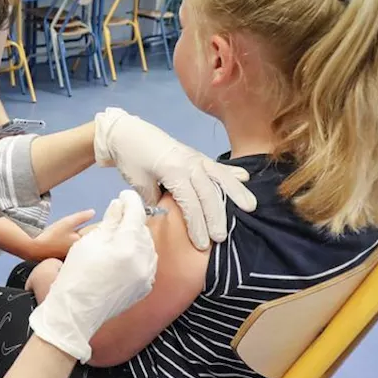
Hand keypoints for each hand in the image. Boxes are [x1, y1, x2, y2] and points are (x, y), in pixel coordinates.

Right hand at [28, 190, 156, 361]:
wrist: (76, 312)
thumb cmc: (76, 274)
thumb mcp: (89, 243)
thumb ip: (110, 222)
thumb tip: (120, 205)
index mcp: (127, 247)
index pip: (136, 214)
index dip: (130, 200)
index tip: (124, 194)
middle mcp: (143, 261)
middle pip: (143, 229)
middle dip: (132, 219)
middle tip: (117, 215)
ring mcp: (146, 276)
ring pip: (147, 246)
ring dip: (136, 237)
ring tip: (119, 236)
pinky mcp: (145, 287)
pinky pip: (148, 262)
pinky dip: (139, 254)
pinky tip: (124, 255)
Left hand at [93, 107, 256, 250]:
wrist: (128, 133)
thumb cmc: (131, 158)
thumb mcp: (138, 182)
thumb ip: (154, 200)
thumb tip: (167, 217)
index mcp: (174, 170)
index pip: (190, 203)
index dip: (198, 225)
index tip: (203, 244)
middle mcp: (189, 163)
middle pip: (209, 193)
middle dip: (217, 217)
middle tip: (221, 238)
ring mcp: (195, 157)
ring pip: (220, 177)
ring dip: (235, 193)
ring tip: (250, 207)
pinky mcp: (196, 155)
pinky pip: (217, 165)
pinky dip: (231, 172)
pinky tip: (245, 178)